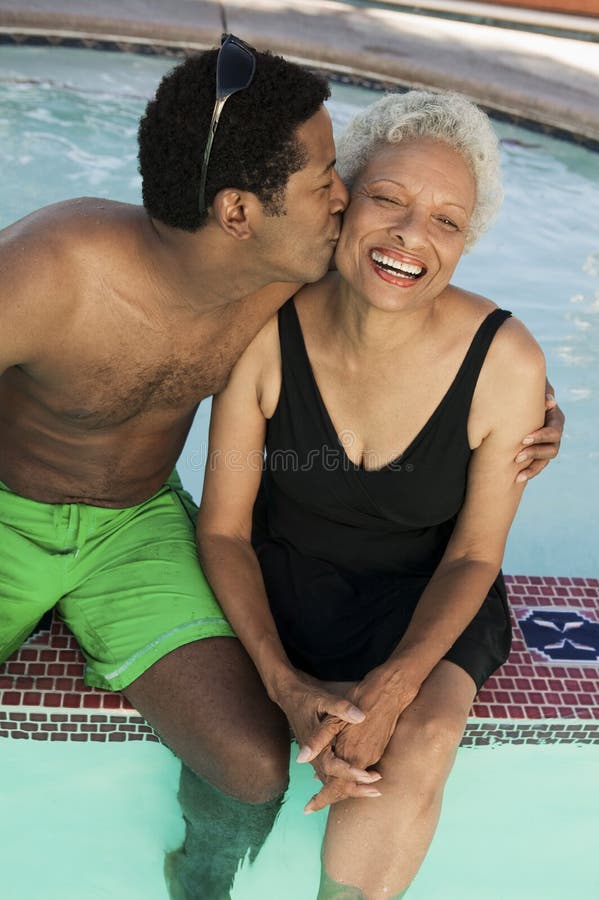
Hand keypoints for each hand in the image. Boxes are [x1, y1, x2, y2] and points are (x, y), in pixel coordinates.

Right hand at [272, 669, 372, 784]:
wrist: (290, 695)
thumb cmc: (307, 697)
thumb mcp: (324, 700)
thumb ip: (341, 708)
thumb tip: (361, 716)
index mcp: (315, 745)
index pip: (332, 767)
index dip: (350, 773)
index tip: (367, 775)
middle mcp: (314, 756)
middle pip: (332, 782)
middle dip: (354, 789)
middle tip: (376, 792)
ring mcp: (315, 757)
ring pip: (331, 781)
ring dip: (351, 788)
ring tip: (374, 791)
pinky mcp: (319, 755)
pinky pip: (330, 775)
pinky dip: (345, 781)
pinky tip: (360, 780)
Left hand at [304, 663, 419, 812]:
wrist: (390, 691)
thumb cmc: (359, 700)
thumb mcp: (333, 718)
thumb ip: (318, 740)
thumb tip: (301, 759)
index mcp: (350, 755)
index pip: (334, 787)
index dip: (321, 799)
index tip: (307, 809)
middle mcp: (363, 760)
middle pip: (345, 788)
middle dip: (329, 798)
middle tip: (313, 805)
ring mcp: (373, 754)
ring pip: (354, 780)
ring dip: (340, 787)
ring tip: (324, 792)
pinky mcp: (378, 748)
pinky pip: (362, 769)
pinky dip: (350, 775)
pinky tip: (342, 771)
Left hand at [515, 381, 563, 482]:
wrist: (522, 400)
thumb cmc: (528, 392)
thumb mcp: (535, 391)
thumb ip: (541, 394)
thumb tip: (549, 401)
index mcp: (555, 419)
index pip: (554, 431)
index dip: (541, 436)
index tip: (525, 439)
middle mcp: (555, 434)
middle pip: (552, 449)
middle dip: (535, 453)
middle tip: (517, 456)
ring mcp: (548, 445)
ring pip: (546, 460)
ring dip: (532, 467)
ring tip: (517, 472)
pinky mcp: (539, 452)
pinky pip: (538, 466)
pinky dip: (529, 472)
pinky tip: (517, 479)